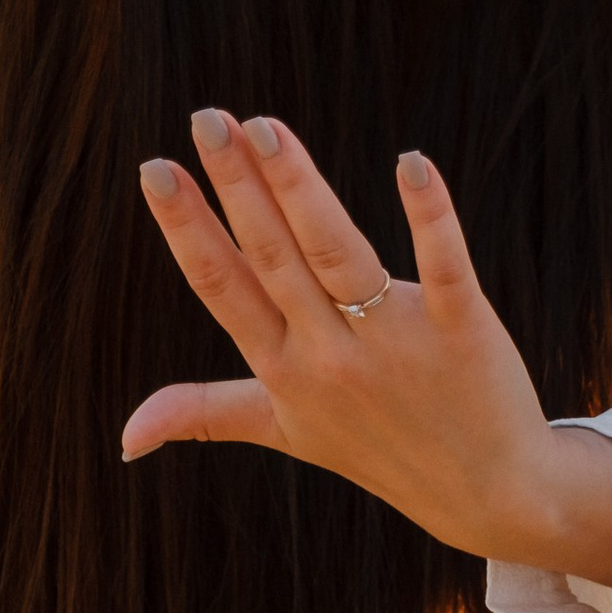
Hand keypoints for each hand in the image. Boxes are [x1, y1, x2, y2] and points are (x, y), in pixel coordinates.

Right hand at [126, 109, 611, 591]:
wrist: (488, 494)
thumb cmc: (382, 451)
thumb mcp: (286, 433)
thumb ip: (207, 413)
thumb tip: (123, 437)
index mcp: (284, 370)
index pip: (224, 287)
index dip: (188, 228)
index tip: (155, 167)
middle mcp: (331, 355)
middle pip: (273, 255)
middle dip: (236, 184)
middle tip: (207, 117)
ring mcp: (396, 341)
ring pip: (337, 251)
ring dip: (300, 187)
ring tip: (268, 127)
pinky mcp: (462, 329)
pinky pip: (443, 265)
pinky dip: (430, 216)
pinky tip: (413, 162)